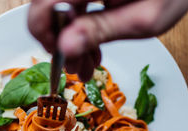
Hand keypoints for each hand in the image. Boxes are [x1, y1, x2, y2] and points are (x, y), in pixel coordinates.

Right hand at [28, 0, 187, 80]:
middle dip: (62, 41)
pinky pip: (73, 2)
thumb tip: (65, 47)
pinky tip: (92, 42)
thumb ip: (101, 30)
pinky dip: (79, 23)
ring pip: (59, 7)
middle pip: (48, 7)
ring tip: (89, 60)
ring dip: (71, 36)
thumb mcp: (143, 19)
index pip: (44, 5)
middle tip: (80, 66)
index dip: (45, 34)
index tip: (62, 57)